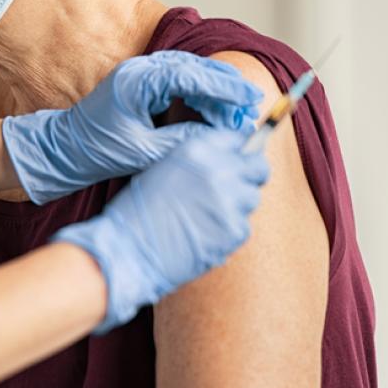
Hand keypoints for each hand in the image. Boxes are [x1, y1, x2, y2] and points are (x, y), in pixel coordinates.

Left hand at [2, 51, 261, 203]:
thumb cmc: (97, 151)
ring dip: (214, 90)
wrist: (64, 149)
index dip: (224, 87)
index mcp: (137, 82)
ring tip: (238, 110)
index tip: (249, 98)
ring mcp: (139, 73)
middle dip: (225, 86)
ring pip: (188, 72)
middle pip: (193, 68)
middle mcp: (139, 70)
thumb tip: (219, 138)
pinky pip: (177, 81)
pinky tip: (213, 110)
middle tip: (251, 104)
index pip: (191, 76)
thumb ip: (182, 141)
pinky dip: (199, 93)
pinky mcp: (140, 83)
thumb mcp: (144, 152)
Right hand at [52, 128, 269, 332]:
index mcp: (198, 149)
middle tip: (237, 187)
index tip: (238, 160)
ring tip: (208, 216)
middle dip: (251, 175)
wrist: (129, 249)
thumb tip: (228, 161)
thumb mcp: (164, 167)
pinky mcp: (235, 231)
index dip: (239, 152)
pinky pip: (243, 226)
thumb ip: (198, 161)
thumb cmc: (139, 210)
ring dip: (237, 205)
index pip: (238, 139)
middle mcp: (218, 170)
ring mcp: (230, 201)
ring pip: (252, 198)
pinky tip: (205, 234)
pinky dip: (229, 231)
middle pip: (258, 167)